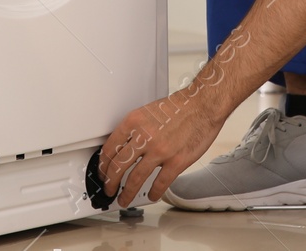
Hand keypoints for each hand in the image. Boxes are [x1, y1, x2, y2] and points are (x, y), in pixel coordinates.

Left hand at [98, 87, 228, 206]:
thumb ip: (135, 129)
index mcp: (134, 121)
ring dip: (127, 193)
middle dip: (109, 182)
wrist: (202, 105)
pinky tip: (152, 196)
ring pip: (135, 178)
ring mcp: (160, 151)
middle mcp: (144, 136)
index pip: (110, 148)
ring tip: (124, 199)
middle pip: (118, 166)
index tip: (103, 171)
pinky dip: (154, 193)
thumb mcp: (148, 111)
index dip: (103, 164)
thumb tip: (124, 148)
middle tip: (108, 188)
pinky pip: (160, 183)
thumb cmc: (179, 107)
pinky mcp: (176, 162)